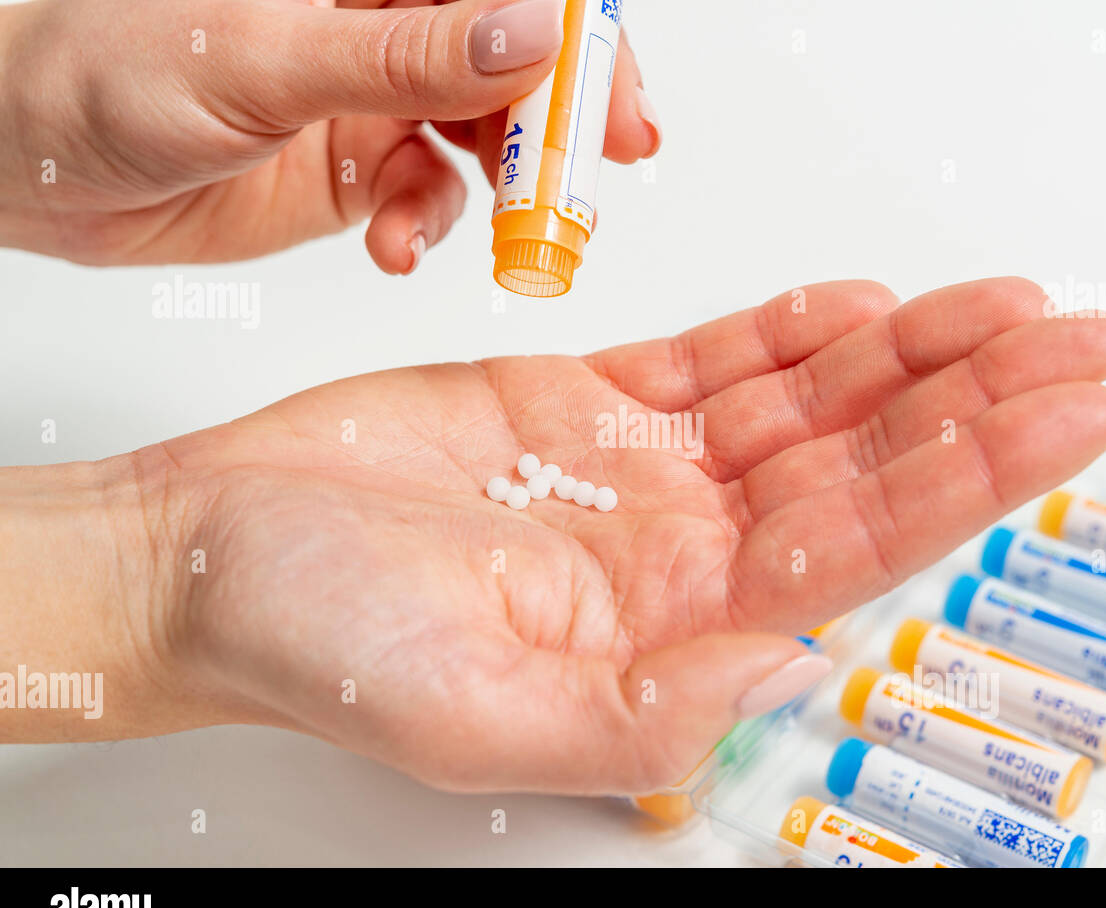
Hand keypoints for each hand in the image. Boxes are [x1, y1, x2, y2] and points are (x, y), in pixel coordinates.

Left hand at [0, 0, 658, 271]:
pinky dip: (429, 228)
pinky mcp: (359, 165)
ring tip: (508, 236)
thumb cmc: (102, 73)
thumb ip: (403, 60)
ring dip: (503, 188)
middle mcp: (383, 22)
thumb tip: (533, 36)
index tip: (611, 104)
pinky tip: (395, 250)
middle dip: (559, 120)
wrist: (31, 165)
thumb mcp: (262, 63)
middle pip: (517, 57)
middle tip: (593, 176)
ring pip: (486, 132)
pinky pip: (431, 195)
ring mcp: (375, 94)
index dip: (576, 38)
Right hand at [0, 278, 1105, 793]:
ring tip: (1007, 306)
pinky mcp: (586, 401)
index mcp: (672, 629)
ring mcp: (639, 470)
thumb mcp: (479, 717)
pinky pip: (716, 360)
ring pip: (810, 405)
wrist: (213, 549)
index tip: (1067, 420)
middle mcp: (677, 549)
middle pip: (863, 466)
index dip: (973, 480)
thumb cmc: (317, 641)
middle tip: (1084, 341)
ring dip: (910, 355)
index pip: (861, 548)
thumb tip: (783, 666)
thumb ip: (641, 712)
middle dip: (980, 402)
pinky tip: (862, 309)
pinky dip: (793, 330)